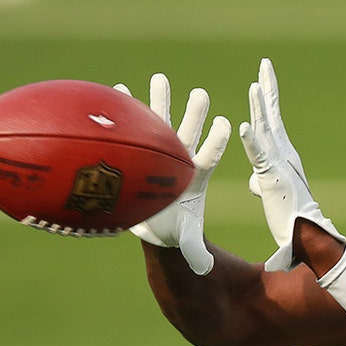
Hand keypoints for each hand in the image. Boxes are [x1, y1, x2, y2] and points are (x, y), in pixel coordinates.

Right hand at [113, 74, 229, 274]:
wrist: (154, 224)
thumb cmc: (173, 230)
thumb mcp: (184, 239)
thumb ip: (193, 249)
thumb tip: (204, 268)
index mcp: (194, 179)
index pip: (209, 157)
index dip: (216, 142)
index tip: (226, 124)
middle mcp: (177, 161)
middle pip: (186, 134)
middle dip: (193, 114)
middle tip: (201, 93)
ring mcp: (157, 154)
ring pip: (159, 124)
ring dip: (159, 102)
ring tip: (161, 77)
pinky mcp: (138, 152)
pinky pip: (132, 128)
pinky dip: (126, 112)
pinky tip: (119, 91)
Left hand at [239, 58, 344, 271]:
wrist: (306, 237)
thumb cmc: (291, 219)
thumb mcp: (272, 195)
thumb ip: (263, 182)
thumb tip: (256, 181)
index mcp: (282, 156)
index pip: (272, 122)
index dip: (266, 100)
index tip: (261, 78)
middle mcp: (283, 155)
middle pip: (273, 115)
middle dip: (268, 88)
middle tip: (265, 64)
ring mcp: (279, 165)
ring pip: (268, 131)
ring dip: (260, 107)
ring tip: (254, 84)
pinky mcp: (273, 179)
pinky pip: (260, 157)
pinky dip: (252, 142)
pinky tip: (243, 127)